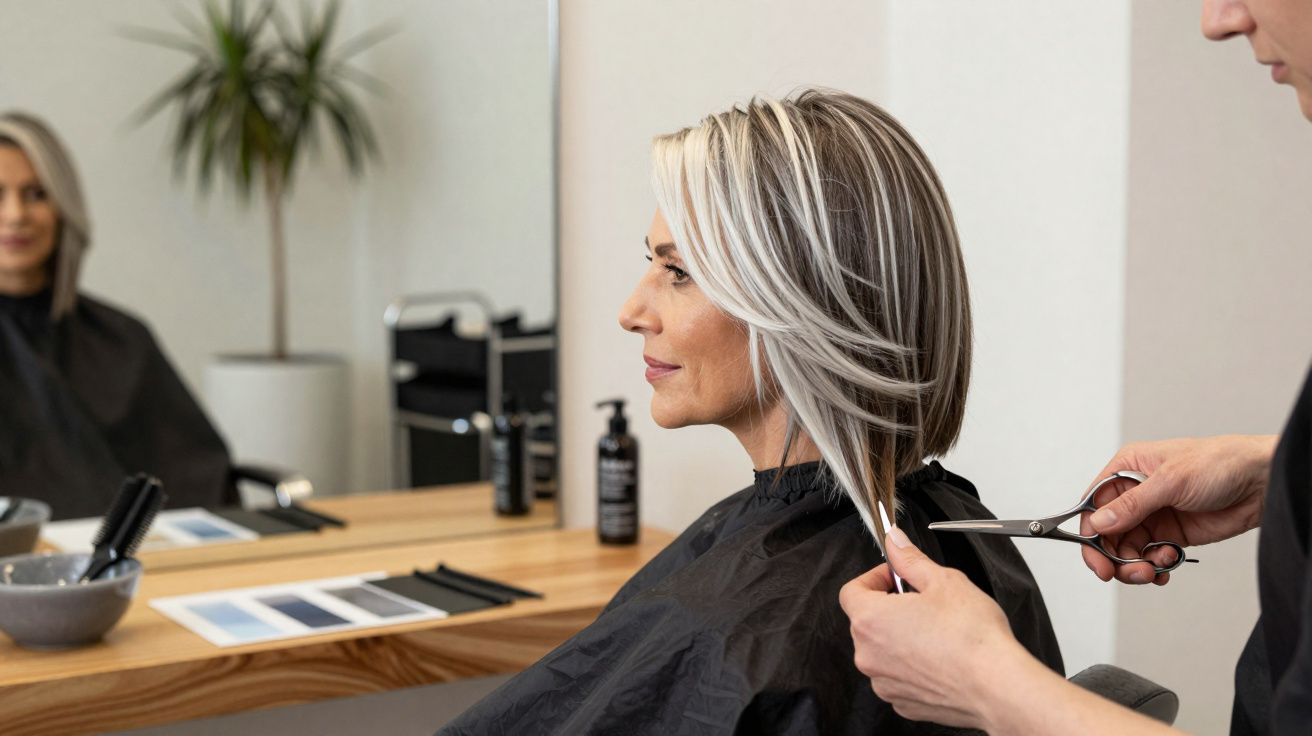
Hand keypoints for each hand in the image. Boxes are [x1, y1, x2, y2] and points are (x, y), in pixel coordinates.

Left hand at [839, 528, 1027, 728]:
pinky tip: (940, 658)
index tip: (896, 577)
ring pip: (883, 651)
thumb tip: (895, 543)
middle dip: (890, 606)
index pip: (851, 591)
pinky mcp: (903, 703)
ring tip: (936, 632)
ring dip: (901, 638)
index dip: (874, 578)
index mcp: (870, 620)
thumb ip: (910, 559)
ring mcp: (884, 682)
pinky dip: (913, 666)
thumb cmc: (972, 637)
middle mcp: (868, 655)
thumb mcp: (943, 581)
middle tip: (923, 601)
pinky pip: (898, 677)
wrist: (997, 686)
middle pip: (866, 621)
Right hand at [1081, 435, 1274, 584]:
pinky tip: (1166, 566)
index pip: (1094, 506)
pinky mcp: (1171, 534)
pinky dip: (1154, 567)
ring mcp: (1153, 515)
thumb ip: (1132, 505)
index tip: (1098, 561)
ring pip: (1127, 549)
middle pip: (1107, 533)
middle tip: (1128, 573)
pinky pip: (1150, 556)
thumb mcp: (1171, 481)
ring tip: (1154, 570)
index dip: (1091, 535)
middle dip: (1114, 556)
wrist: (1261, 482)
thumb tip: (1099, 523)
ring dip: (1136, 564)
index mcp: (1126, 470)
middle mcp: (1134, 494)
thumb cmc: (1219, 463)